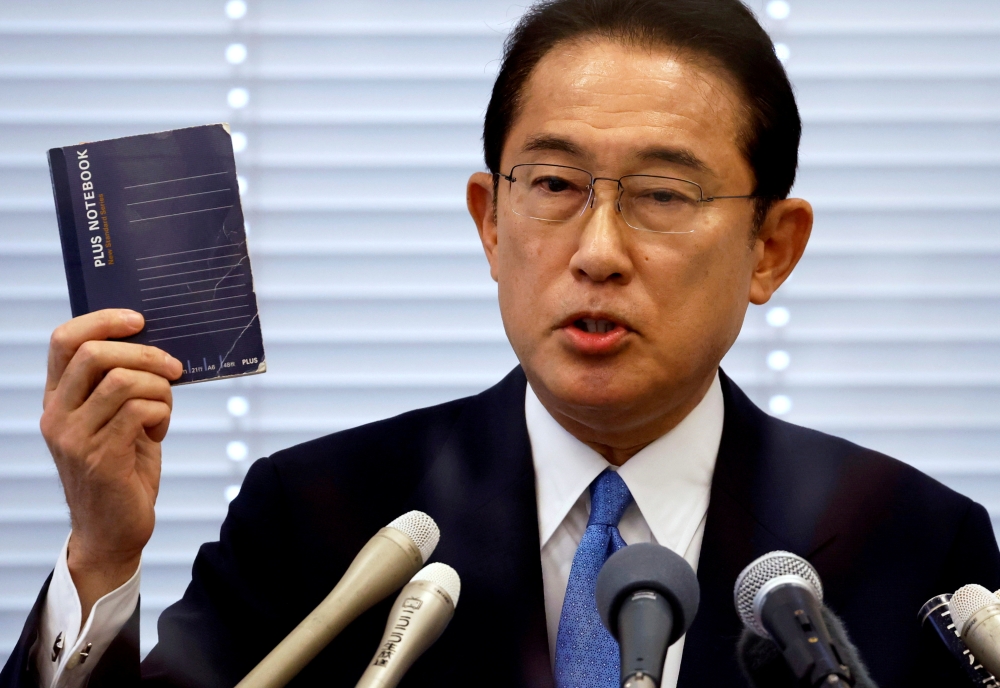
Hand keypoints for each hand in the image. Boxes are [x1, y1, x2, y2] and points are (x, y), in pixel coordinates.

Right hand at [40, 309, 182, 621]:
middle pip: (94, 353)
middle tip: (174, 369)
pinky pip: (140, 411)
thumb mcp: (117, 419)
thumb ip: (123, 384)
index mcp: (58, 398)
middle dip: (145, 353)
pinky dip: (162, 415)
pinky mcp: (99, 457)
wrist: (114, 531)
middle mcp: (56, 414)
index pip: (65, 341)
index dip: (103, 321)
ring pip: (124, 381)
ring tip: (163, 411)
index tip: (140, 320)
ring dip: (160, 390)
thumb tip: (156, 345)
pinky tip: (158, 433)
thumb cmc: (123, 469)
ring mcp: (74, 437)